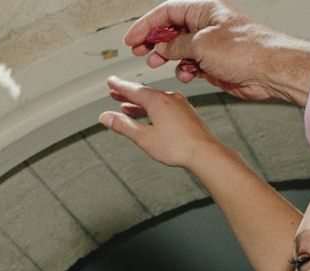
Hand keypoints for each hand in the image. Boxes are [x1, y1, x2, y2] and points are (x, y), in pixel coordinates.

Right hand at [100, 77, 222, 170]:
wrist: (203, 151)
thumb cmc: (177, 146)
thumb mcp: (143, 137)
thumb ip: (123, 126)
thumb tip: (106, 117)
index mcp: (158, 101)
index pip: (133, 89)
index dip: (119, 86)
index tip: (111, 81)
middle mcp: (169, 98)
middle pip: (143, 93)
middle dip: (127, 93)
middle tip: (115, 91)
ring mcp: (179, 104)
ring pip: (154, 100)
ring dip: (139, 102)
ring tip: (126, 106)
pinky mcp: (185, 112)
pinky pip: (164, 105)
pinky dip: (152, 108)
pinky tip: (148, 115)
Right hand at [123, 3, 309, 103]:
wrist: (269, 70)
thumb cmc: (247, 50)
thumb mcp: (201, 44)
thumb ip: (176, 45)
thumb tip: (163, 49)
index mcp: (205, 10)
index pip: (168, 11)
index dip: (147, 24)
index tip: (132, 39)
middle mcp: (207, 25)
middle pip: (171, 29)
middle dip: (154, 41)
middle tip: (140, 51)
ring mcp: (210, 44)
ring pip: (178, 49)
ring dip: (167, 58)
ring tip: (157, 64)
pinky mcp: (213, 62)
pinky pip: (189, 64)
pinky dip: (183, 70)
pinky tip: (185, 74)